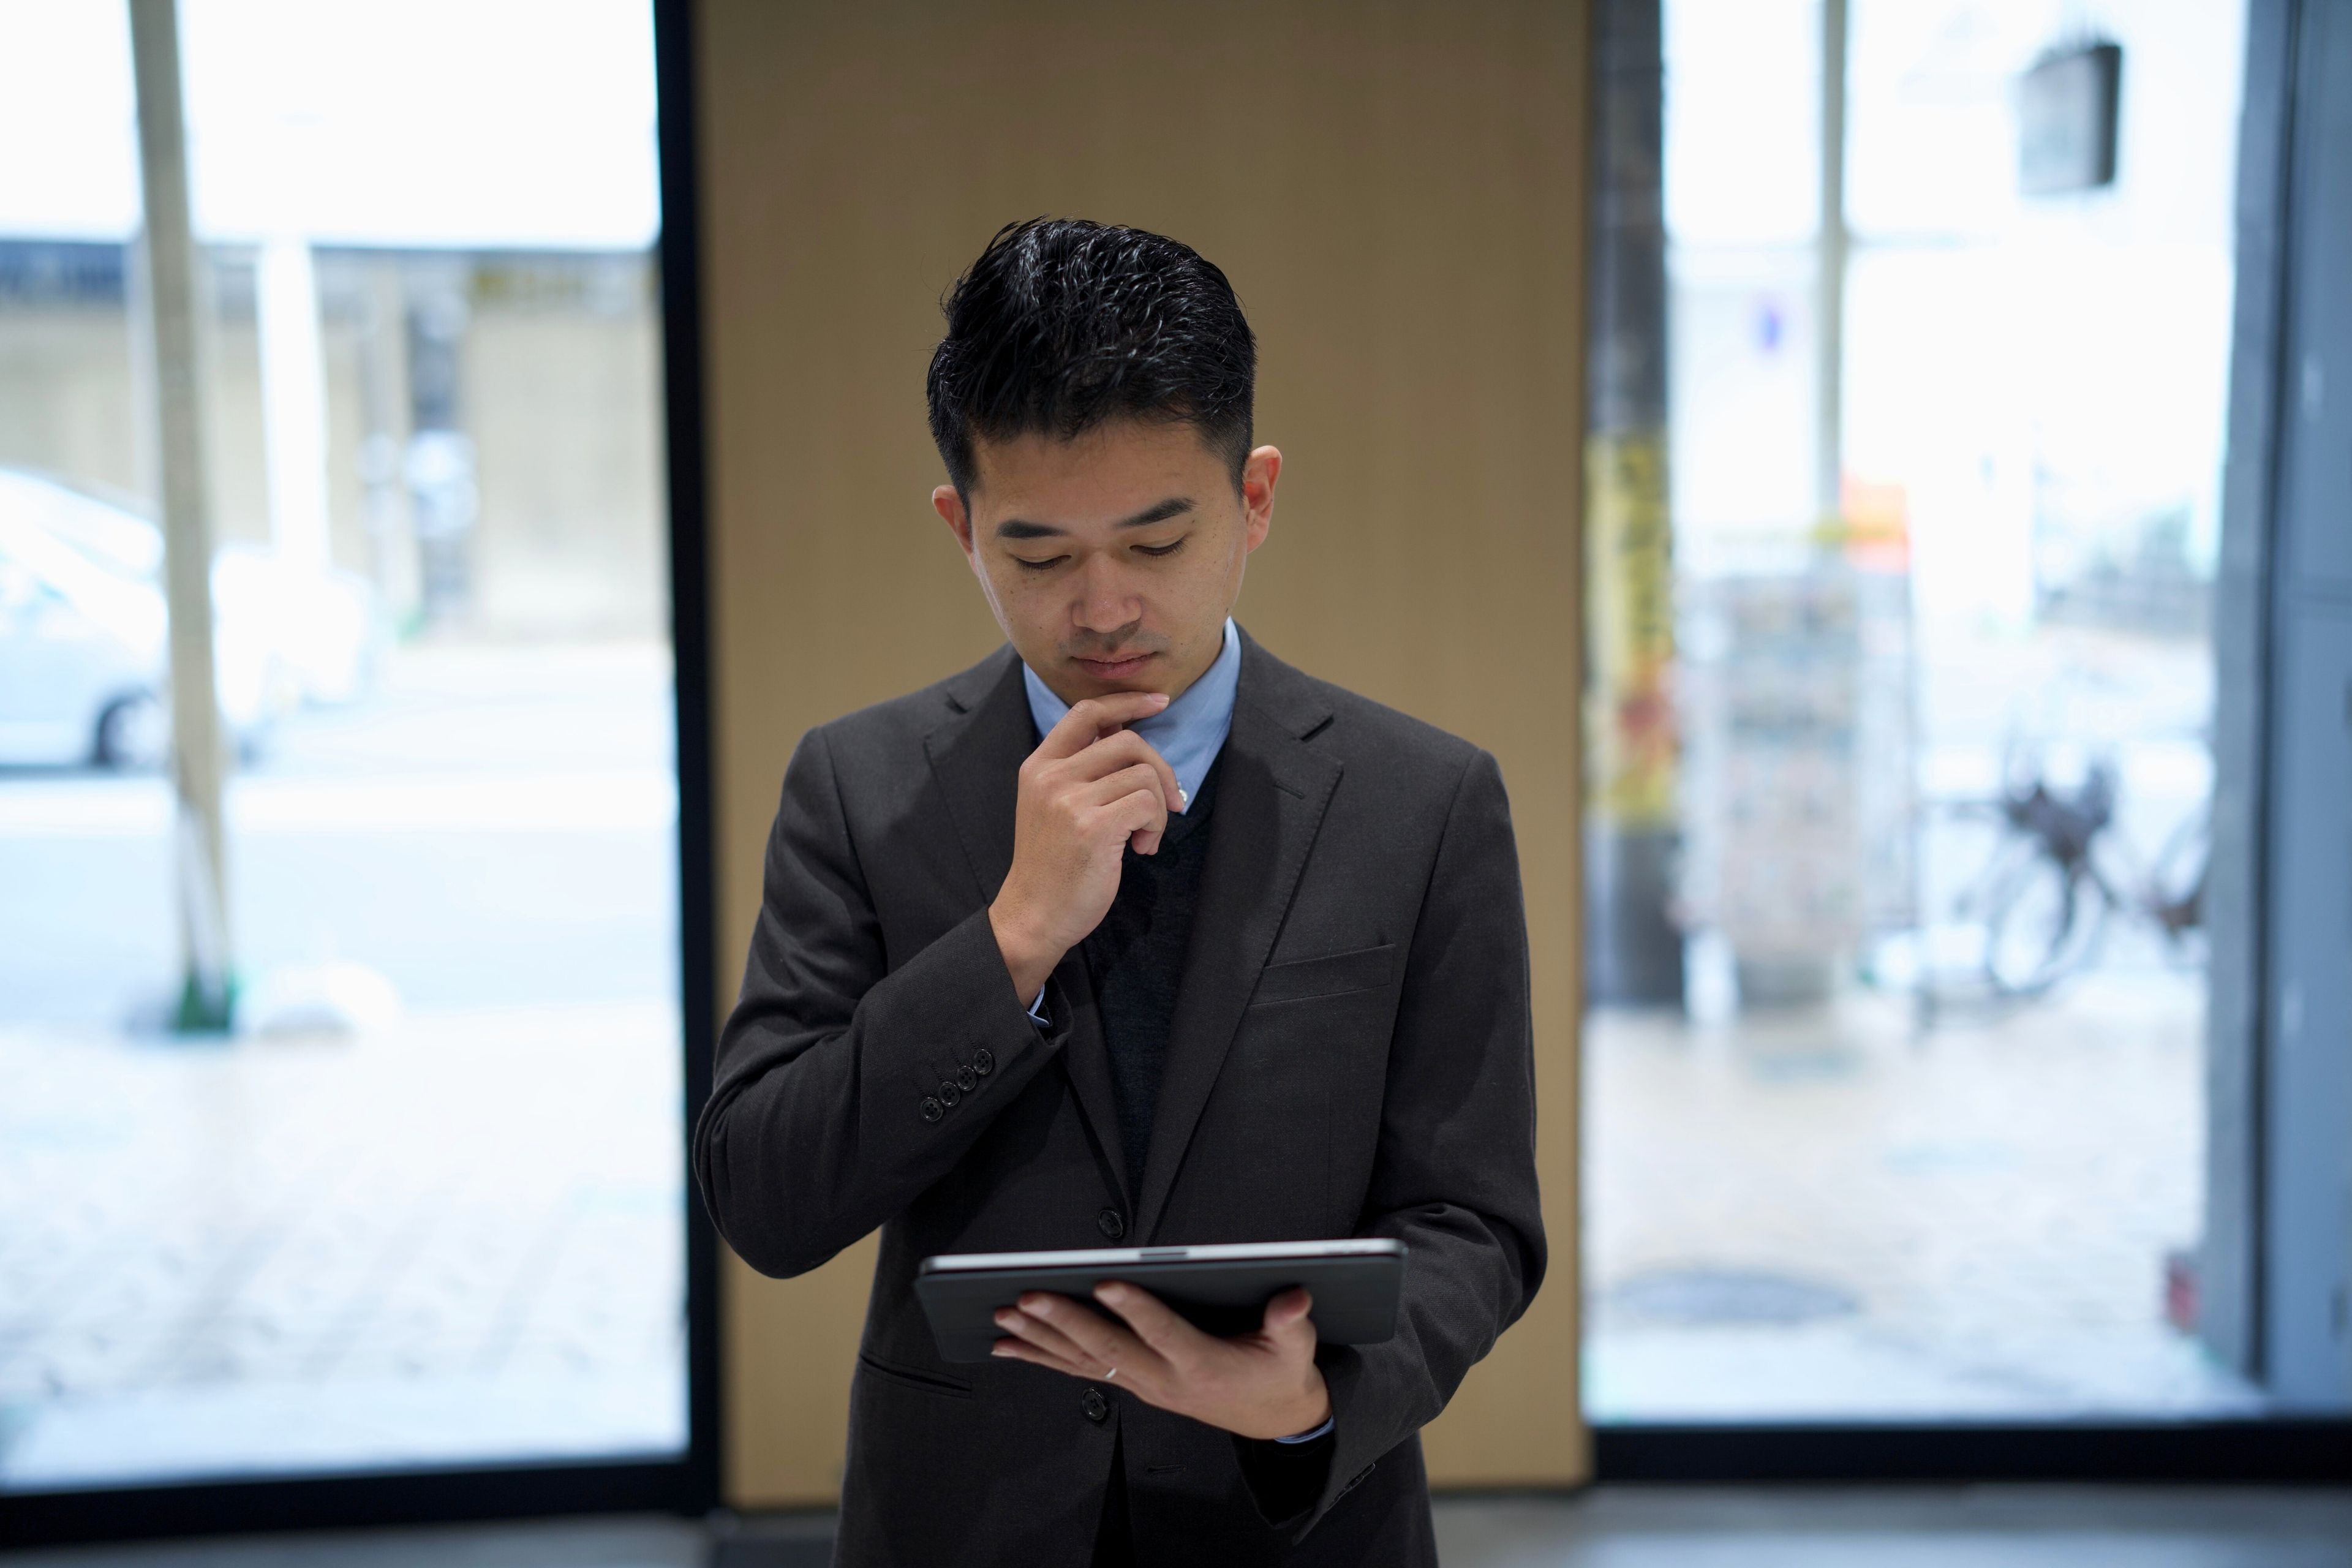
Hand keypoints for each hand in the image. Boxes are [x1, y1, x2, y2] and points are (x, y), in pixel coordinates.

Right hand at [989, 692, 1182, 1000]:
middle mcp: (1051, 776)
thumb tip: (1127, 738)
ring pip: (1144, 774)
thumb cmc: (1052, 864)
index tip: (1159, 702)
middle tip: (1169, 802)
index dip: (1128, 702)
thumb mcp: (1052, 805)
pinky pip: (1148, 803)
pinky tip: (1141, 849)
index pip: (1087, 712)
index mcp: (1040, 765)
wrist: (1033, 915)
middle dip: (1160, 769)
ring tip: (1145, 837)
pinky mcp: (1093, 827)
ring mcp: (1070, 800)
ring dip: (1159, 808)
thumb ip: (1080, 770)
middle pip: (1127, 740)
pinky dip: (1156, 826)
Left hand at [991, 1283, 1331, 1441]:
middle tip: (1029, 1296)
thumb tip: (1293, 1298)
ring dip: (1042, 1339)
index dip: (1136, 1309)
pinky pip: (1081, 1371)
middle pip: (1109, 1349)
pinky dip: (1042, 1358)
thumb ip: (1291, 1323)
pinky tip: (1010, 1346)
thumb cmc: (1279, 1375)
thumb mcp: (1296, 1350)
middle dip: (1065, 1321)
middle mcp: (1165, 1379)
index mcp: (1203, 1364)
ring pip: (1086, 1361)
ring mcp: (1144, 1385)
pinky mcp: (1134, 1384)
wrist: (1273, 1419)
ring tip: (1005, 1316)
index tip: (1107, 1283)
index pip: (1165, 1333)